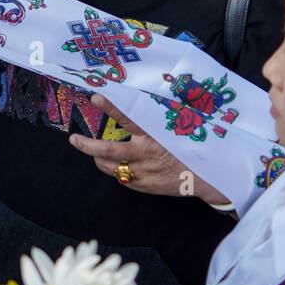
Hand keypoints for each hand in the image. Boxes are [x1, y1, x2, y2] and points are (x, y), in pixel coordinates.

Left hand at [68, 94, 229, 204]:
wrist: (210, 177)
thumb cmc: (193, 147)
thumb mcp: (177, 129)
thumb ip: (156, 120)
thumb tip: (138, 104)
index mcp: (154, 136)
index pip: (129, 118)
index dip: (111, 107)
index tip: (95, 97)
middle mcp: (145, 156)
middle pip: (107, 151)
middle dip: (86, 145)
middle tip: (74, 139)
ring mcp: (143, 173)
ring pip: (110, 167)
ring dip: (99, 158)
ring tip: (93, 151)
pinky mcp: (144, 186)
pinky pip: (122, 178)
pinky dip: (116, 169)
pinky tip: (119, 164)